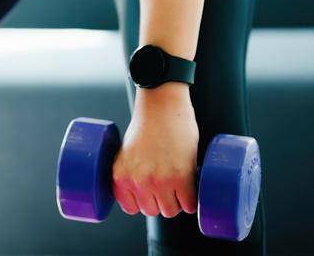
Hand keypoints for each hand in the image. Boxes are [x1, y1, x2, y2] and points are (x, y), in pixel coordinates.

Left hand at [112, 94, 199, 216]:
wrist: (162, 102)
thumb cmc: (148, 122)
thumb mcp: (129, 151)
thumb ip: (132, 172)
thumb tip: (143, 193)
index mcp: (120, 175)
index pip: (131, 208)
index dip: (143, 200)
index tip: (151, 191)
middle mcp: (137, 181)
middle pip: (153, 211)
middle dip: (161, 200)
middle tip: (168, 183)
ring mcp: (159, 181)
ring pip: (171, 210)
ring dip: (178, 200)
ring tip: (180, 183)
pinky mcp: (181, 177)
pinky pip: (189, 204)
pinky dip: (193, 199)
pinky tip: (192, 186)